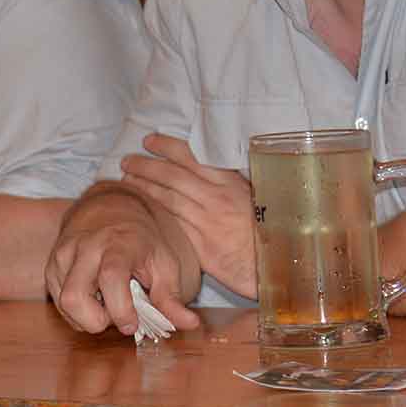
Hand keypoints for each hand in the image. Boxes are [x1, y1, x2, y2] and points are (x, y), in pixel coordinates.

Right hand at [45, 185, 201, 336]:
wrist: (108, 208)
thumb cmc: (141, 240)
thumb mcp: (164, 263)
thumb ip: (172, 297)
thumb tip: (190, 324)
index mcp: (118, 244)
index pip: (111, 277)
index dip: (120, 308)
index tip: (131, 325)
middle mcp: (85, 247)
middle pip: (75, 296)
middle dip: (95, 321)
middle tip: (117, 317)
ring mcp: (63, 255)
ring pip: (63, 303)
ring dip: (86, 318)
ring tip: (107, 307)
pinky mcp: (52, 265)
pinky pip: (58, 301)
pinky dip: (77, 312)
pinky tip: (94, 300)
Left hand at [118, 134, 256, 296]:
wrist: (278, 265)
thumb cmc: (272, 231)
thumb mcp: (257, 198)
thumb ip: (230, 185)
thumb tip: (209, 170)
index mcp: (231, 184)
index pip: (192, 157)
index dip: (167, 147)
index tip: (149, 140)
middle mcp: (216, 199)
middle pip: (172, 176)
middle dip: (146, 166)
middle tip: (126, 160)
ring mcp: (206, 223)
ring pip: (167, 199)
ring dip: (143, 188)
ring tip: (126, 180)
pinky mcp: (200, 246)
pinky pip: (172, 225)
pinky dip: (154, 214)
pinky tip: (141, 210)